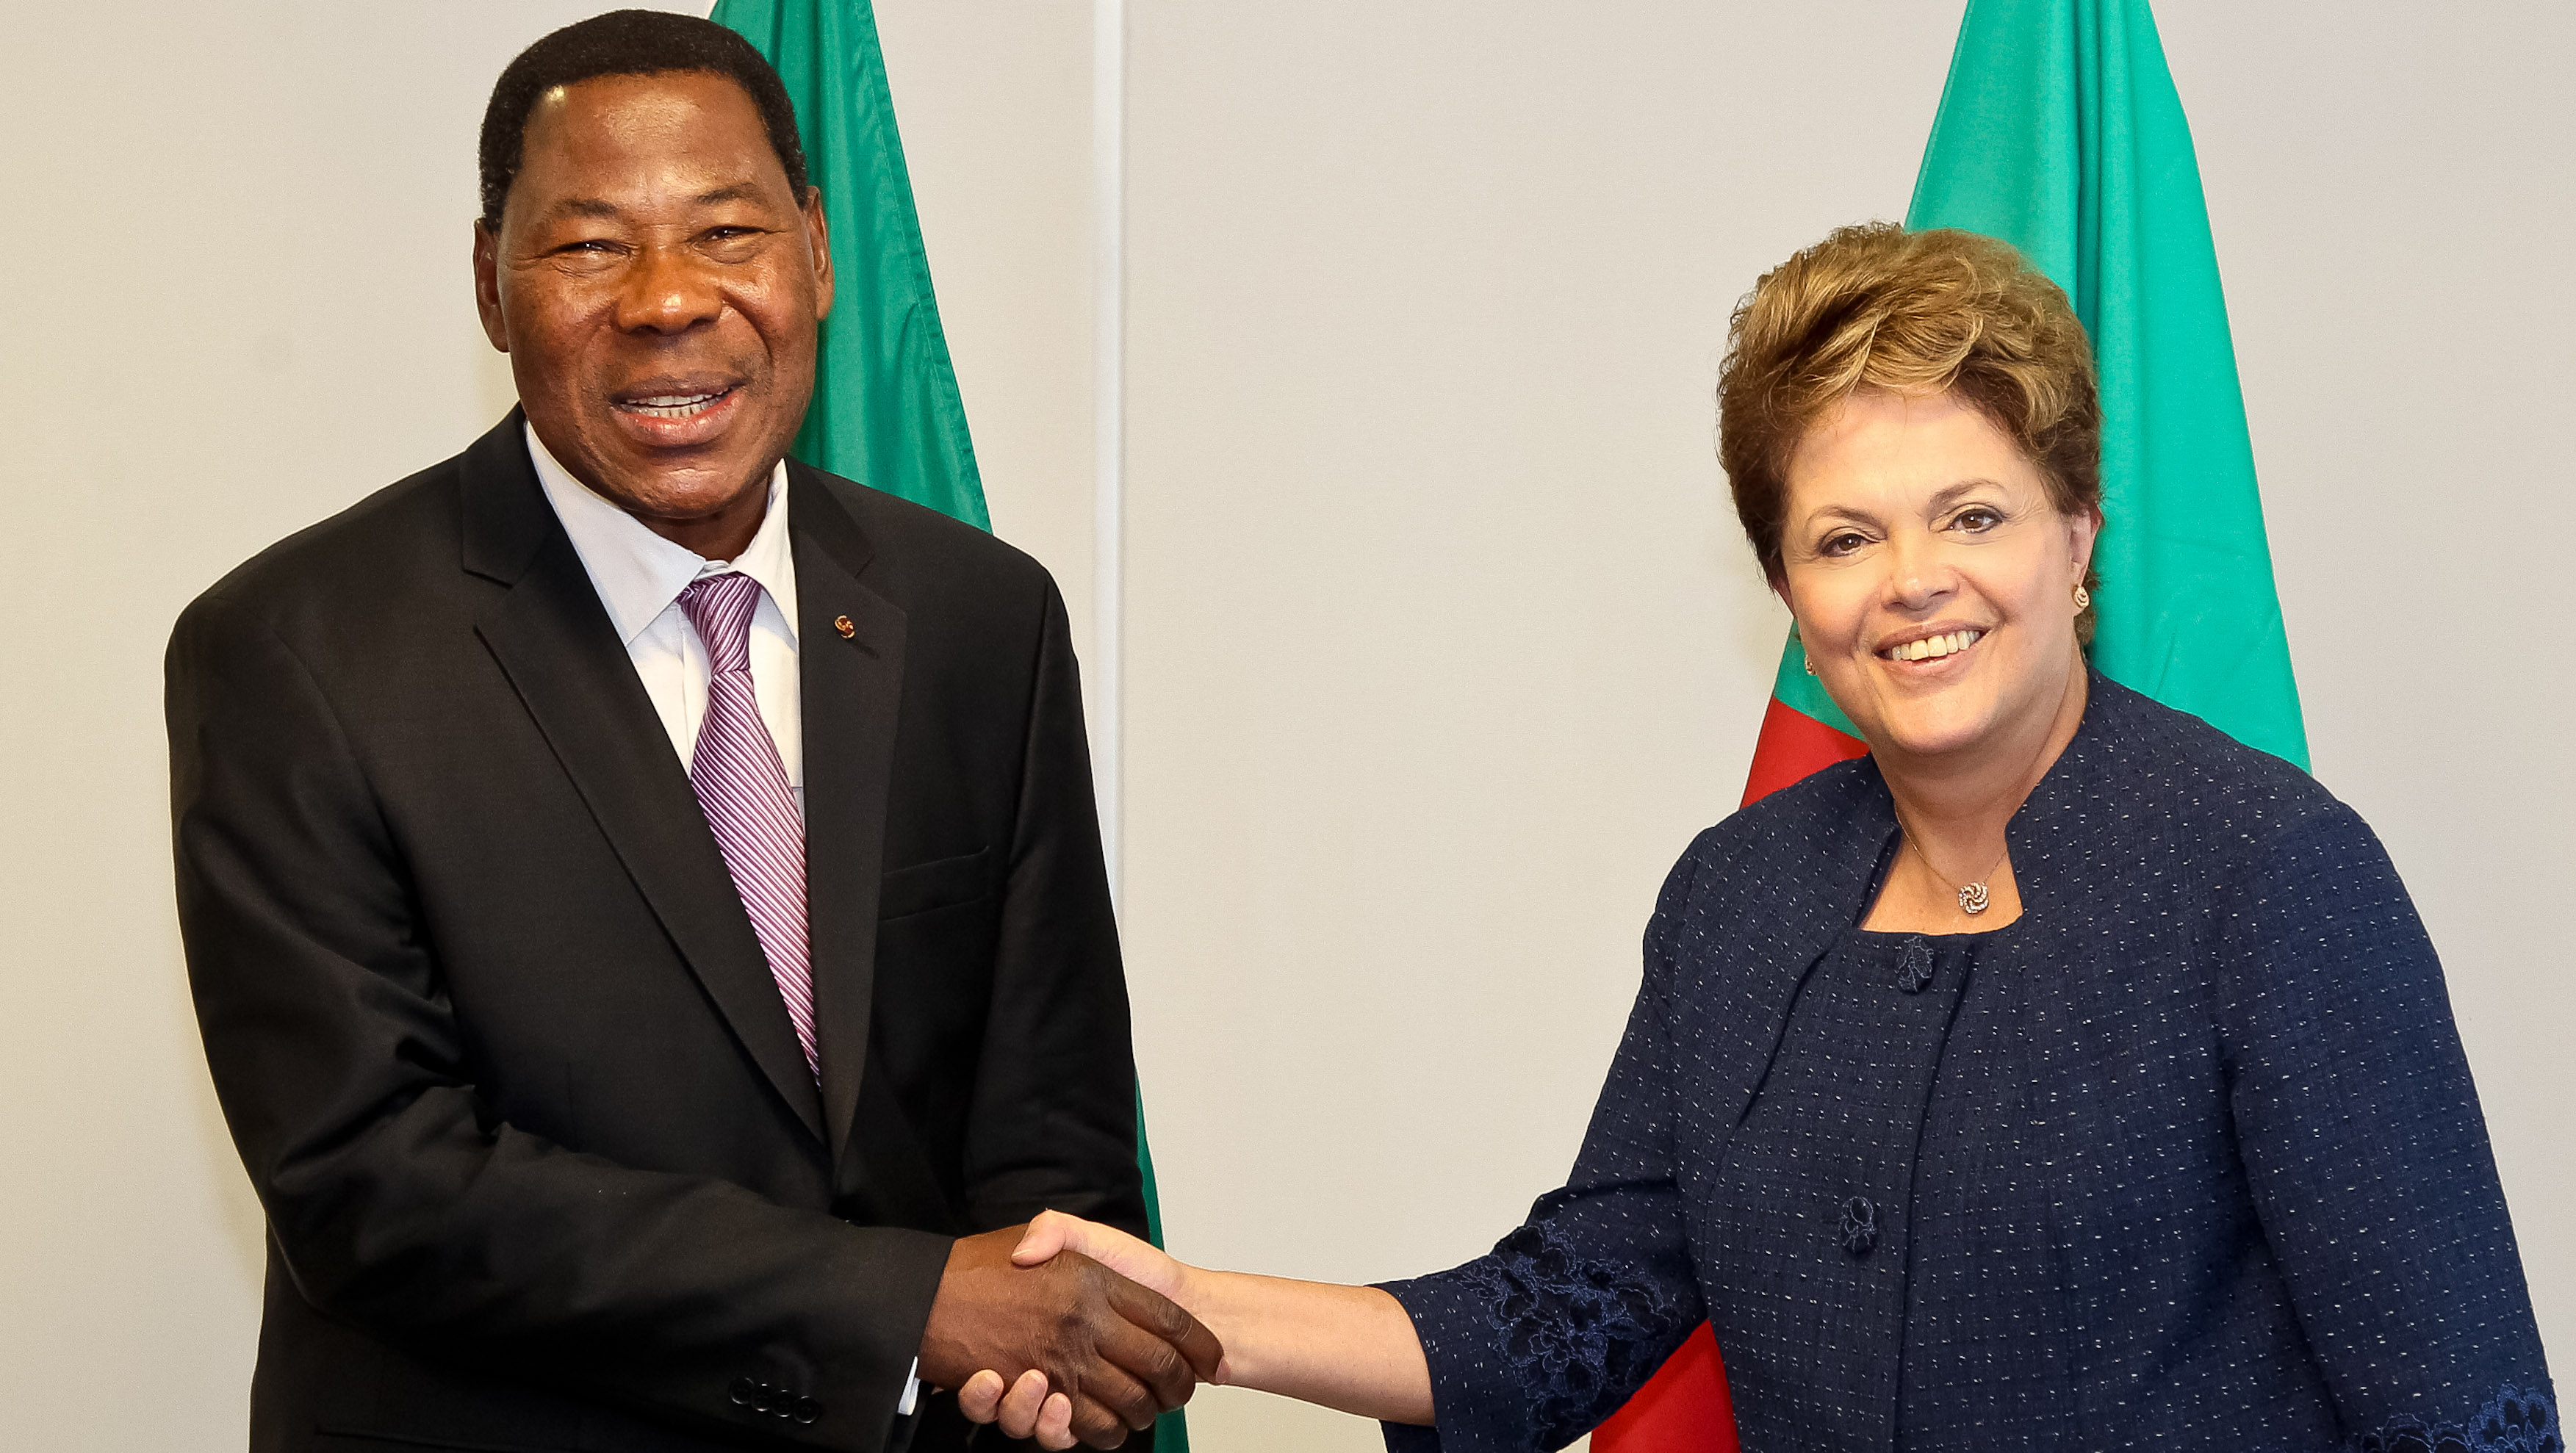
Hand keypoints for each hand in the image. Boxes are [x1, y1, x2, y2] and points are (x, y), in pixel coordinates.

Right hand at [919, 1225, 1222, 1449]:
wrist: (932, 1302)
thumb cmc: (987, 1265)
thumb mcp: (1030, 1229)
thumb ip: (1057, 1229)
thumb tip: (1055, 1251)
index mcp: (1093, 1282)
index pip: (1167, 1318)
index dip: (1197, 1343)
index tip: (1211, 1358)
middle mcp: (1084, 1324)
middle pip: (1160, 1366)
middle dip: (1181, 1384)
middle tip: (1184, 1390)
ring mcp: (1064, 1364)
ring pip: (1130, 1403)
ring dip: (1146, 1410)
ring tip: (1148, 1406)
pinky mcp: (1042, 1398)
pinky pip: (1087, 1428)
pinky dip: (1103, 1430)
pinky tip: (1107, 1420)